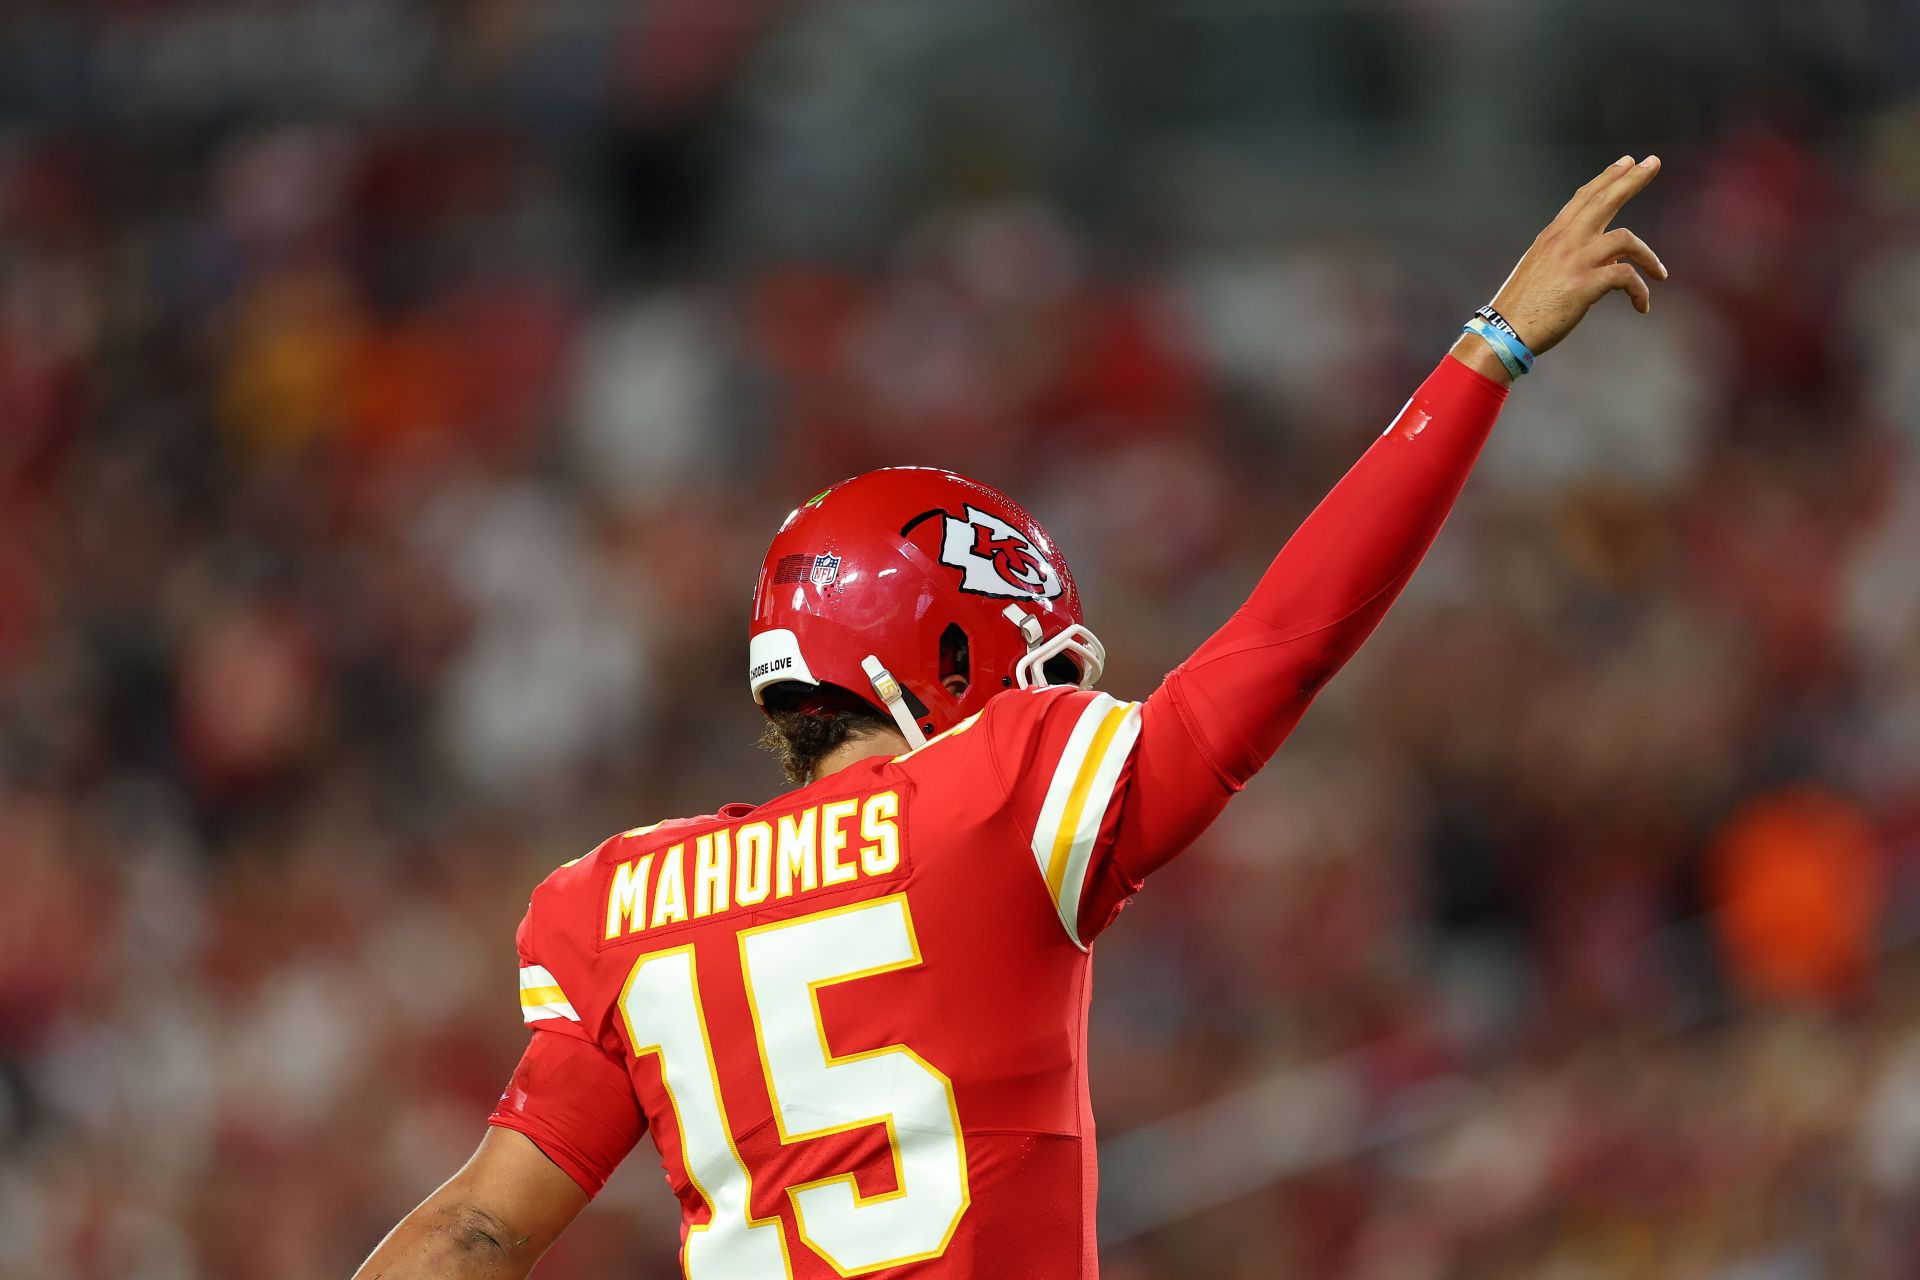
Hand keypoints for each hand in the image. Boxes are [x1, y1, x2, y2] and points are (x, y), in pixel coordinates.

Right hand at [1489, 154, 1668, 357]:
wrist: (1504, 333)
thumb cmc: (1522, 307)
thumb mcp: (1541, 270)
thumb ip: (1571, 256)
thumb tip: (1608, 256)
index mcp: (1552, 237)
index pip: (1584, 198)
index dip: (1607, 178)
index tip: (1628, 162)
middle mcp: (1564, 242)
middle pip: (1604, 200)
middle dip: (1632, 180)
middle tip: (1654, 162)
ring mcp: (1575, 261)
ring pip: (1625, 239)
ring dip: (1649, 257)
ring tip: (1660, 273)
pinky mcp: (1584, 285)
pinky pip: (1626, 277)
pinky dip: (1640, 292)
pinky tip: (1642, 306)